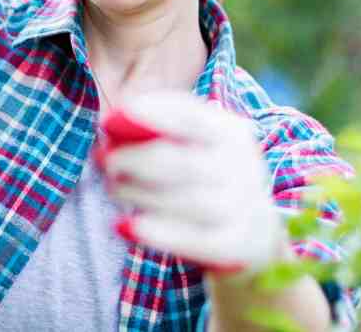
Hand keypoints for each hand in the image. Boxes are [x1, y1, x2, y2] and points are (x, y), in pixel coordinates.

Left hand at [98, 91, 285, 275]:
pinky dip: (156, 233)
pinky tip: (125, 226)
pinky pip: (192, 239)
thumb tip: (113, 124)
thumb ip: (161, 133)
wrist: (254, 235)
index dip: (148, 115)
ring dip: (139, 193)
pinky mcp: (236, 245)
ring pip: (184, 199)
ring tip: (114, 190)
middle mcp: (244, 166)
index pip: (190, 115)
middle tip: (106, 161)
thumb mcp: (197, 147)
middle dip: (135, 159)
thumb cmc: (208, 179)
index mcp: (231, 132)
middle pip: (180, 160)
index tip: (111, 120)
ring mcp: (243, 207)